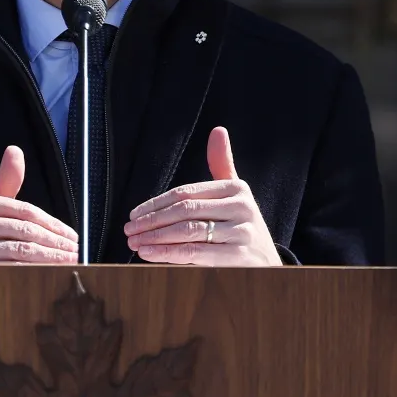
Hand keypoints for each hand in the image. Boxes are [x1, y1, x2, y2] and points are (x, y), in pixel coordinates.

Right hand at [0, 146, 79, 262]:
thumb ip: (5, 182)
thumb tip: (14, 150)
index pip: (25, 210)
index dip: (53, 223)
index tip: (72, 235)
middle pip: (25, 230)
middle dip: (55, 242)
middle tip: (75, 251)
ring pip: (21, 251)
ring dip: (50, 258)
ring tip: (68, 262)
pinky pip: (11, 270)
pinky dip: (34, 272)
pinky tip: (49, 274)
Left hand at [124, 127, 281, 266]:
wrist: (268, 265)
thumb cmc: (242, 228)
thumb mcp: (236, 196)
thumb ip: (222, 165)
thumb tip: (218, 130)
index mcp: (236, 189)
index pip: (186, 192)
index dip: (156, 203)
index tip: (134, 214)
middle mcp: (242, 208)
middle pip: (185, 211)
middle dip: (152, 221)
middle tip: (128, 230)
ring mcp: (242, 233)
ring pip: (187, 232)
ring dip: (155, 238)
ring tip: (134, 243)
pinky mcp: (238, 258)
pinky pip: (195, 253)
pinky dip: (168, 254)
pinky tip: (150, 255)